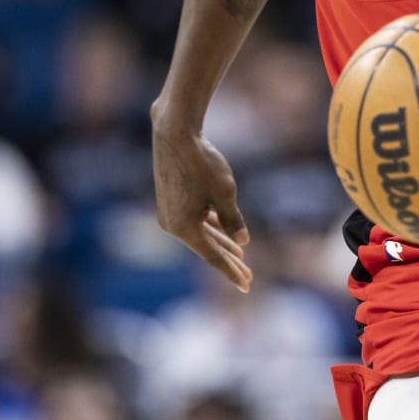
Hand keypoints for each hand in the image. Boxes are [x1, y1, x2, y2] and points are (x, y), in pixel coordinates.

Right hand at [151, 112, 251, 290]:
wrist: (175, 133)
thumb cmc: (202, 163)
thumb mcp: (225, 193)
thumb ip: (233, 220)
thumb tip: (242, 240)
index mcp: (184, 228)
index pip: (213, 257)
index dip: (232, 272)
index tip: (246, 286)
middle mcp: (172, 225)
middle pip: (207, 248)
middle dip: (230, 261)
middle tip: (249, 276)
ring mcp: (169, 213)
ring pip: (202, 234)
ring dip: (221, 243)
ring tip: (241, 255)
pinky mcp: (171, 200)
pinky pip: (195, 220)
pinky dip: (211, 226)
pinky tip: (224, 231)